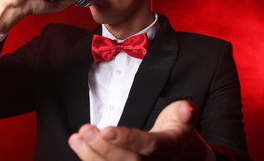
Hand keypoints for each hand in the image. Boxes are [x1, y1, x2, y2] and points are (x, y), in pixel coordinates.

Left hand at [68, 100, 207, 159]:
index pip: (146, 145)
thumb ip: (184, 112)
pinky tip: (78, 146)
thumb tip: (186, 108)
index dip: (126, 139)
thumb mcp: (183, 119)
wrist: (176, 154)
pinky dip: (90, 159)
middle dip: (103, 148)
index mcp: (167, 148)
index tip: (106, 130)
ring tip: (77, 138)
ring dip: (91, 155)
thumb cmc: (174, 131)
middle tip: (85, 132)